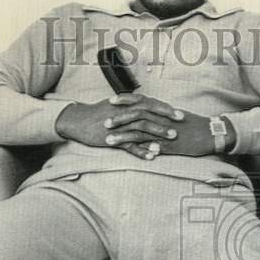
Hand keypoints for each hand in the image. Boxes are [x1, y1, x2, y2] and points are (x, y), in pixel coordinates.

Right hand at [55, 96, 181, 159]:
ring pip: (142, 128)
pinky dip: (141, 151)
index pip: (151, 104)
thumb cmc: (98, 114)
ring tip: (172, 139)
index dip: (166, 109)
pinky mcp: (113, 138)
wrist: (78, 121)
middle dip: (166, 118)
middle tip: (181, 124)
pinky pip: (129, 145)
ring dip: (158, 133)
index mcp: (128, 104)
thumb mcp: (116, 108)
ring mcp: (120, 126)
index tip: (180, 114)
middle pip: (150, 113)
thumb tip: (147, 109)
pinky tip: (152, 156)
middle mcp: (125, 112)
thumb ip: (132, 107)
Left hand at [105, 93, 222, 157]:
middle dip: (118, 118)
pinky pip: (150, 146)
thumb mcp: (175, 116)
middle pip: (136, 115)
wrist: (211, 134)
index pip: (141, 100)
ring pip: (139, 131)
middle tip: (104, 122)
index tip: (111, 100)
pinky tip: (126, 152)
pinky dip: (138, 149)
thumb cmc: (194, 125)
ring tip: (107, 140)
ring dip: (122, 135)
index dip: (125, 100)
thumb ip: (161, 114)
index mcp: (162, 109)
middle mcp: (161, 118)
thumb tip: (150, 112)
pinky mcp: (168, 145)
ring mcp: (163, 131)